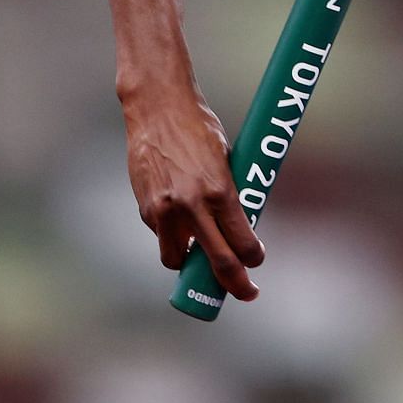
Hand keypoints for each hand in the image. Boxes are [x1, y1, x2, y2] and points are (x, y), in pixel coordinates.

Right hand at [123, 92, 264, 299]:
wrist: (158, 110)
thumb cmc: (200, 129)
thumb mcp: (225, 159)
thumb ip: (227, 194)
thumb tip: (235, 225)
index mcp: (219, 190)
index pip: (242, 240)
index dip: (253, 258)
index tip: (257, 263)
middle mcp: (192, 205)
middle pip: (218, 261)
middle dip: (234, 283)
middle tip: (246, 292)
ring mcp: (164, 210)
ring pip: (179, 258)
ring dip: (191, 263)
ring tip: (203, 258)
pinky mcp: (145, 209)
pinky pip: (163, 235)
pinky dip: (173, 236)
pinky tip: (181, 222)